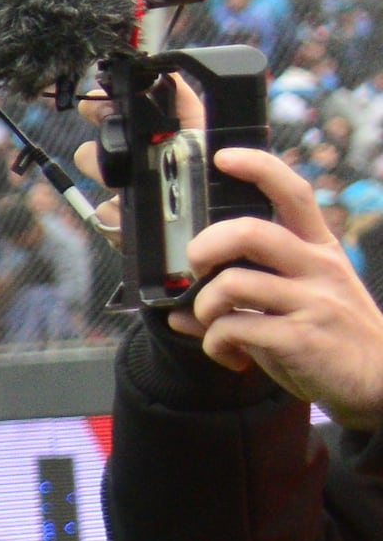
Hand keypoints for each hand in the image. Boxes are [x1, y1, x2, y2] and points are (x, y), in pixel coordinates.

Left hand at [174, 146, 382, 417]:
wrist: (379, 382)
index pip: (293, 193)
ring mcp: (312, 301)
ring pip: (232, 284)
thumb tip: (178, 311)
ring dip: (205, 307)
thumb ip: (242, 301)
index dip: (258, 168)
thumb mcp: (297, 306)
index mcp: (319, 250)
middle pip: (250, 232)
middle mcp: (318, 268)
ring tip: (215, 325)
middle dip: (204, 248)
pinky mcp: (301, 337)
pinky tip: (231, 355)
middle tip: (197, 270)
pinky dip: (216, 344)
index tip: (224, 158)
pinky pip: (234, 328)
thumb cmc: (331, 339)